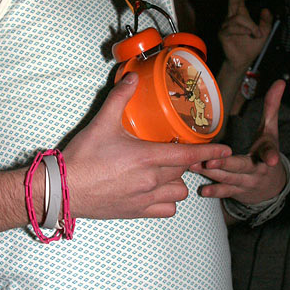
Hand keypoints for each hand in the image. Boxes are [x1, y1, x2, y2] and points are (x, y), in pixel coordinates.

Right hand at [64, 73, 231, 219]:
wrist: (63, 189)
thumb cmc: (82, 158)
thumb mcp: (101, 123)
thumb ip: (120, 98)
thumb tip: (131, 77)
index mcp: (147, 158)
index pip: (188, 155)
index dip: (210, 151)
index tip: (226, 150)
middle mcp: (151, 181)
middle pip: (183, 169)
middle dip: (185, 159)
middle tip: (176, 148)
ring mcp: (146, 199)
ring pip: (179, 192)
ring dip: (177, 180)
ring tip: (166, 169)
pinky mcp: (137, 212)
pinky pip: (166, 210)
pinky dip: (168, 201)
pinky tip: (157, 190)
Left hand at [193, 79, 286, 203]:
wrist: (271, 186)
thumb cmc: (266, 152)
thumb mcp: (271, 130)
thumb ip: (272, 107)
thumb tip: (280, 82)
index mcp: (266, 153)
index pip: (270, 153)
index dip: (270, 155)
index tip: (271, 159)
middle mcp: (257, 170)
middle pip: (241, 167)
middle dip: (227, 164)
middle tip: (211, 159)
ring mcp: (246, 182)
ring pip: (229, 178)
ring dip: (212, 173)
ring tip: (195, 166)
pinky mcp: (236, 191)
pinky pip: (225, 192)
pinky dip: (214, 191)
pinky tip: (203, 190)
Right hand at [218, 0, 273, 71]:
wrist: (243, 61)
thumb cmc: (251, 47)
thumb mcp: (264, 32)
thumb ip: (266, 21)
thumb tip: (266, 9)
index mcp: (239, 15)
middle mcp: (231, 18)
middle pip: (233, 0)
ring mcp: (226, 25)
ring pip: (238, 17)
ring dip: (251, 25)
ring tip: (257, 34)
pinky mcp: (223, 33)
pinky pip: (233, 27)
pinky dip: (244, 30)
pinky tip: (248, 35)